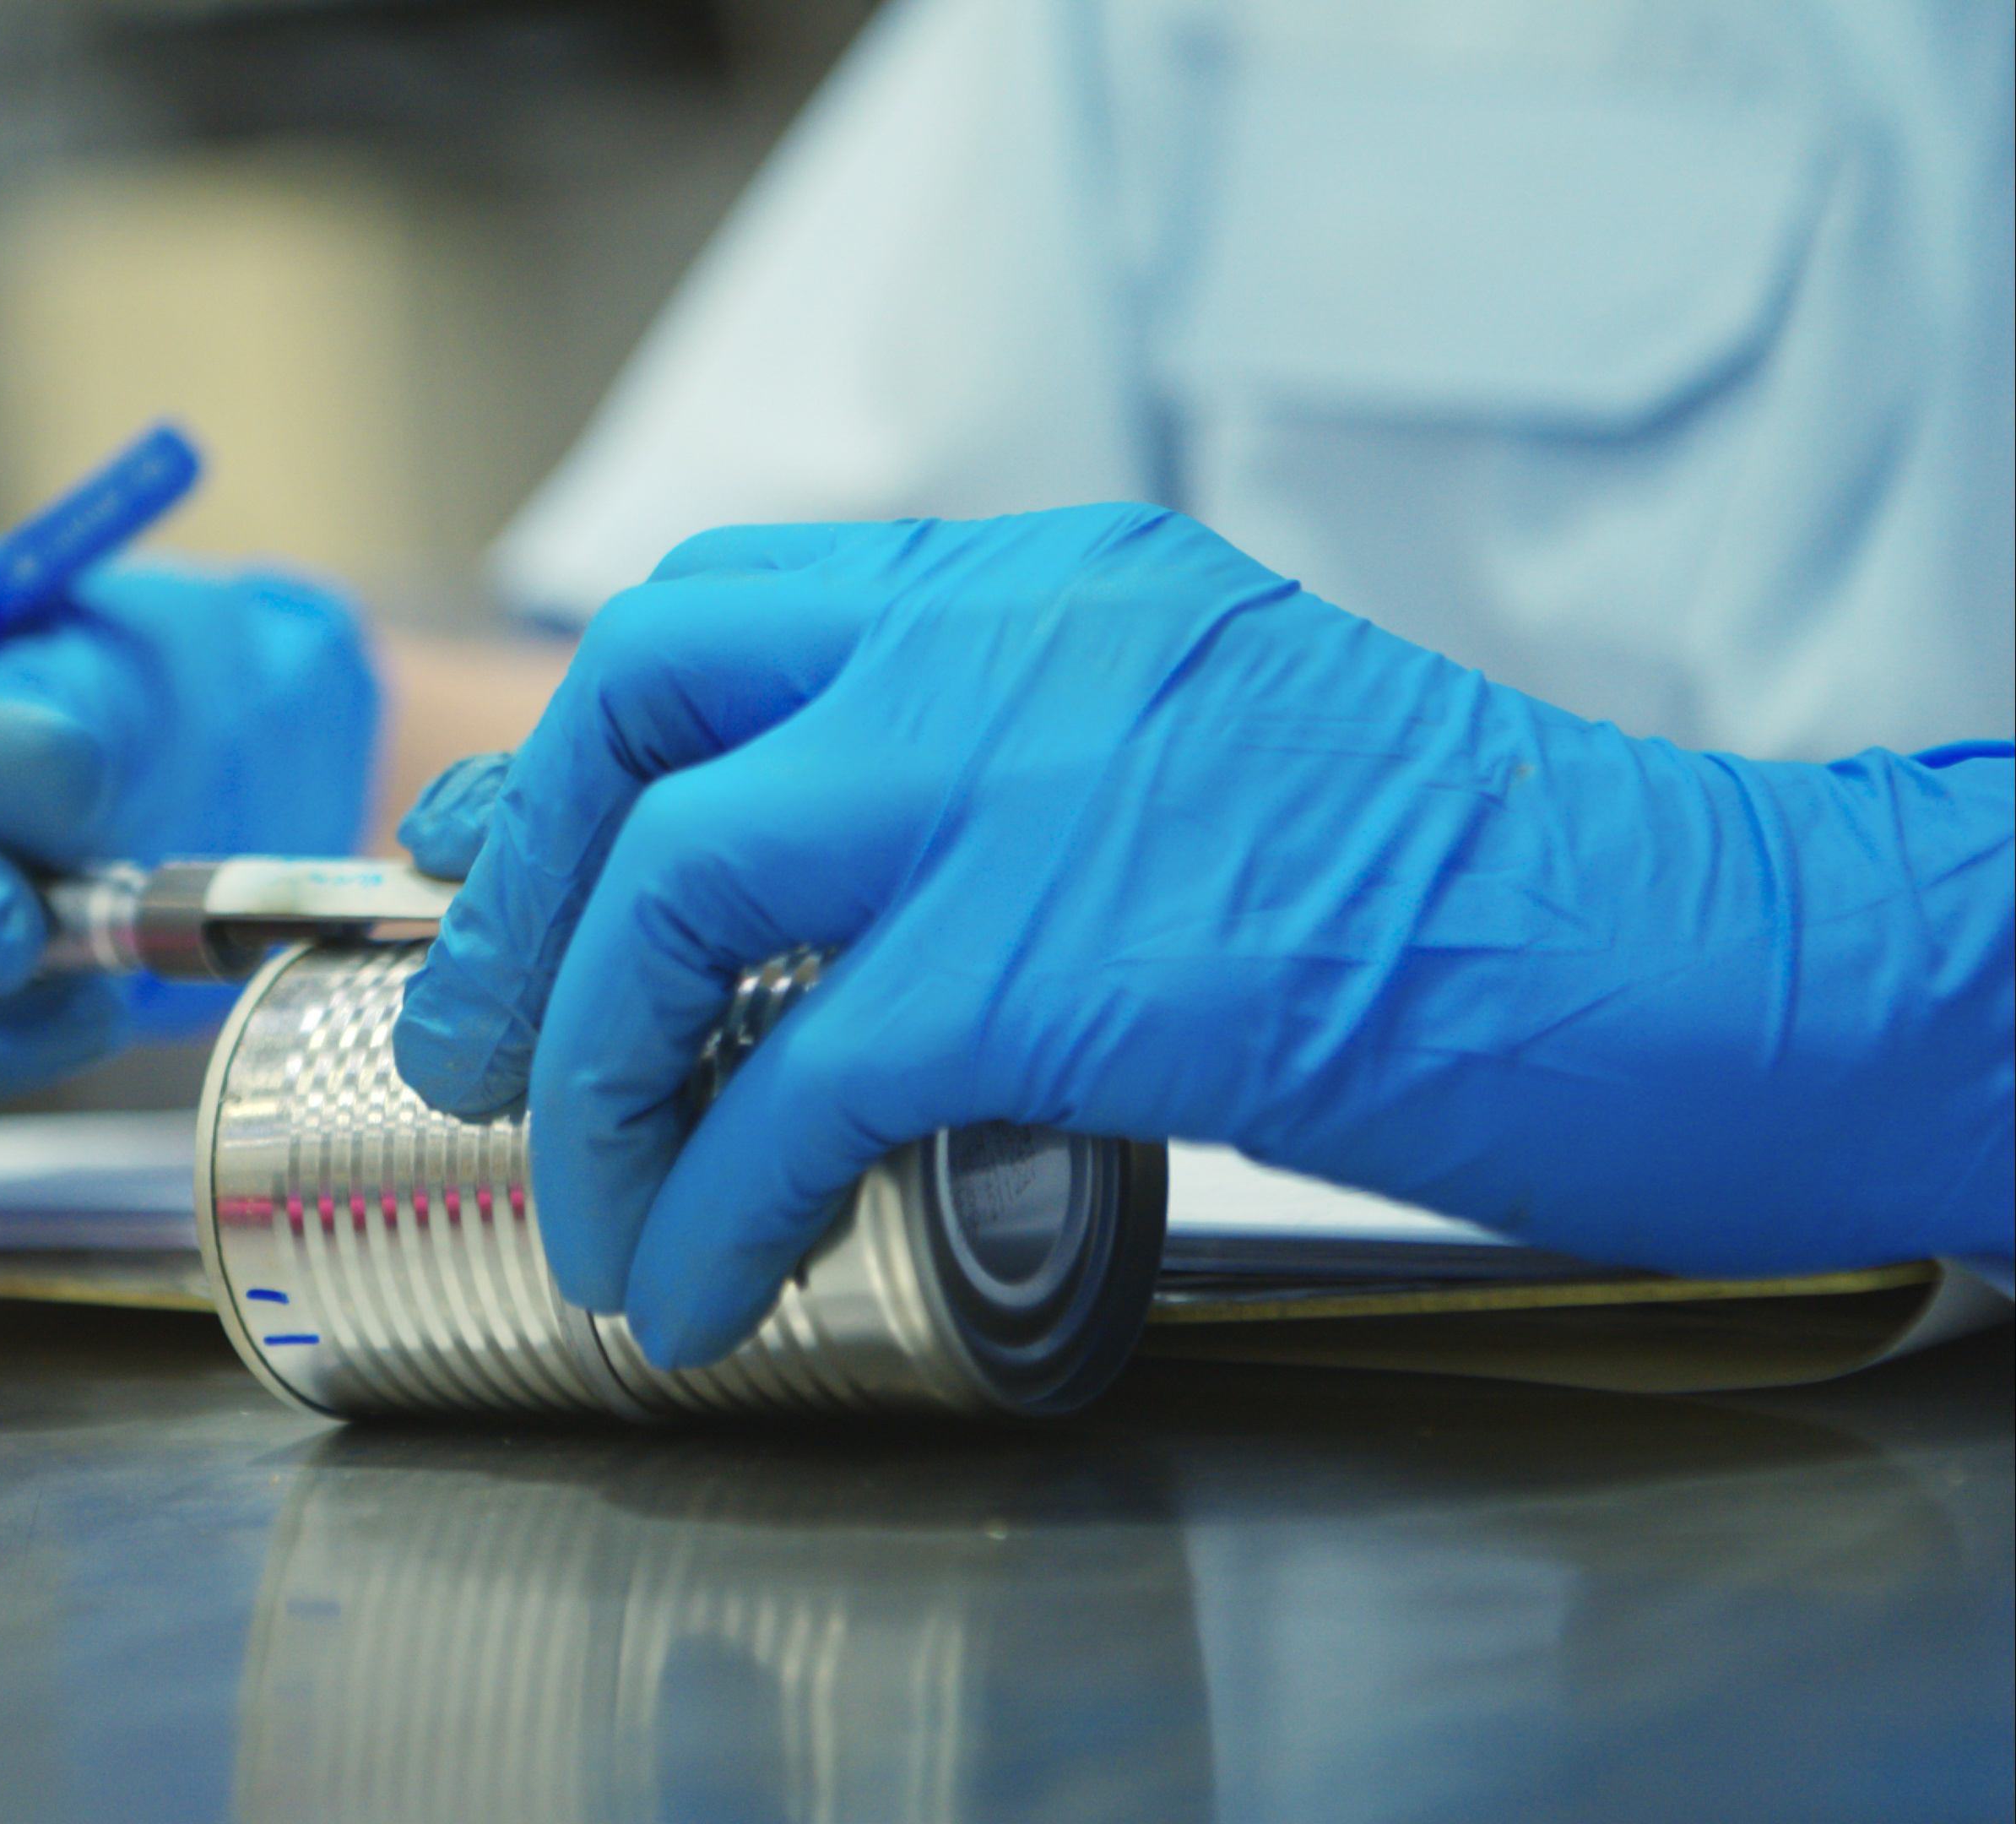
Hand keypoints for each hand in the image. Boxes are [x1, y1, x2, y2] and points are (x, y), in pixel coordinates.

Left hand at [394, 507, 2011, 1365]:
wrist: (1680, 953)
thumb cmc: (1452, 888)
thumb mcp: (1189, 761)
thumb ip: (982, 787)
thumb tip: (775, 890)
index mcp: (1040, 581)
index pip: (724, 612)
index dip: (573, 755)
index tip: (483, 863)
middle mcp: (1009, 638)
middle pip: (647, 691)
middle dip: (522, 878)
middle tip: (473, 1039)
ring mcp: (1027, 780)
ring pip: (676, 881)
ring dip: (589, 1061)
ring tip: (579, 1196)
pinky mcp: (1059, 955)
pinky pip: (791, 1085)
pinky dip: (707, 1199)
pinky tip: (696, 1286)